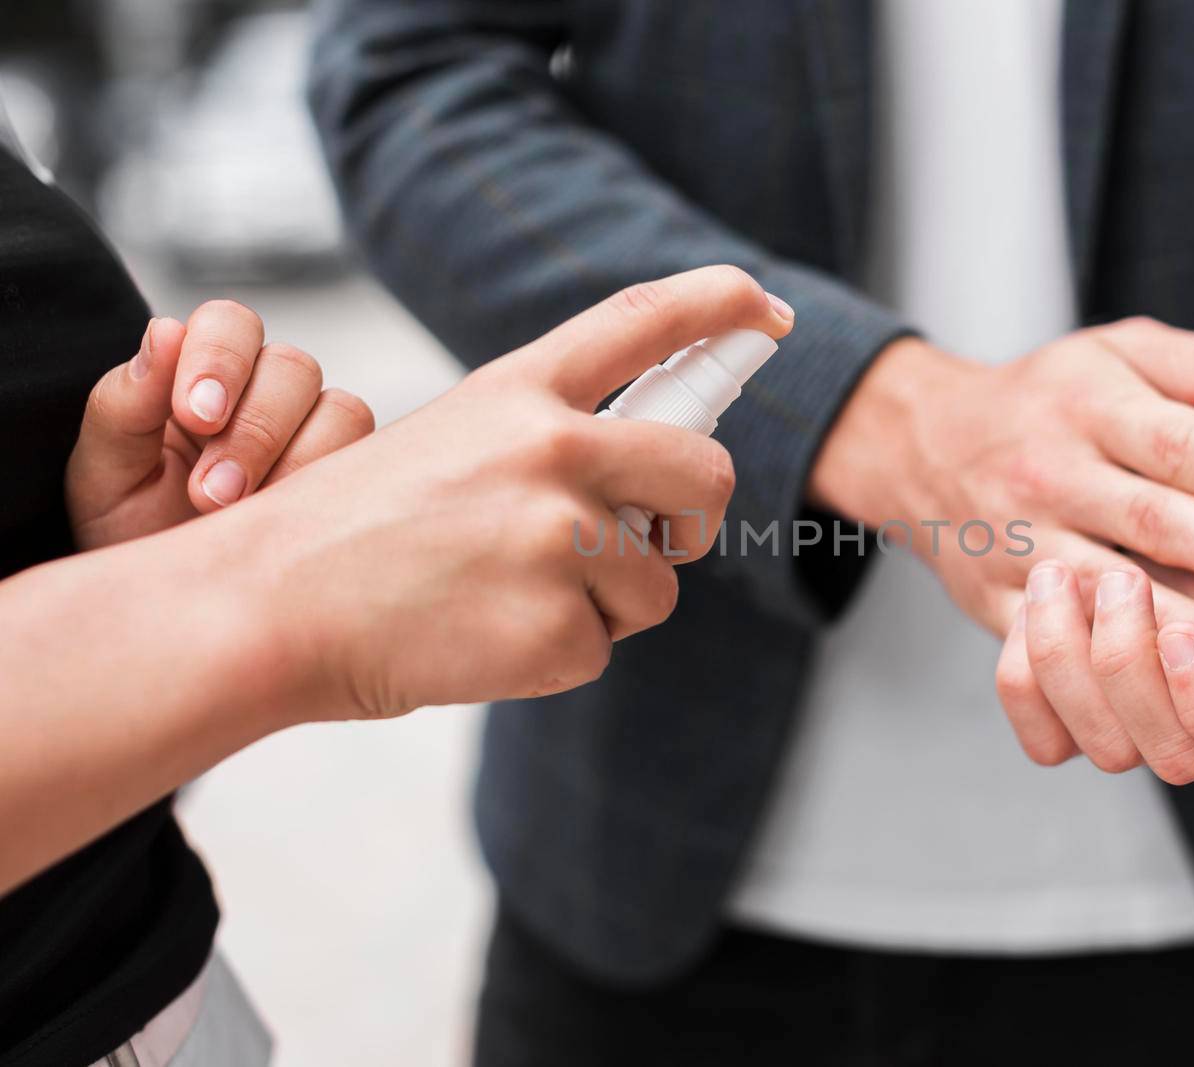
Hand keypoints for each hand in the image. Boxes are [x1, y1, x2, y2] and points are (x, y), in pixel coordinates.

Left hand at [66, 301, 373, 548]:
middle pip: (293, 367)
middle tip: (211, 494)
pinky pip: (366, 461)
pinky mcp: (350, 475)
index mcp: (201, 372)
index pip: (230, 324)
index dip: (221, 358)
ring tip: (244, 514)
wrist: (172, 610)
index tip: (196, 415)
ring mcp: (315, 432)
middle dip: (253, 430)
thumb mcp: (106, 474)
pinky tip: (286, 524)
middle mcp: (265, 392)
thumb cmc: (132, 533)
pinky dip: (328, 490)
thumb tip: (165, 331)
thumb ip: (125, 402)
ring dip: (294, 463)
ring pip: (339, 410)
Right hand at [191, 265, 792, 720]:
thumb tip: (650, 486)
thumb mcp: (449, 442)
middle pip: (706, 473)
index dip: (716, 306)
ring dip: (603, 606)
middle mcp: (552, 448)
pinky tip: (482, 639)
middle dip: (693, 518)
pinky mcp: (558, 626)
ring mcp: (558, 536)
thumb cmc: (353, 533)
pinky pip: (603, 650)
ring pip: (656, 583)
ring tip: (501, 598)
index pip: (640, 322)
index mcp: (518, 392)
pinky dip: (555, 659)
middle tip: (654, 540)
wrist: (266, 607)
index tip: (766, 309)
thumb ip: (548, 444)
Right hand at [811, 318, 1193, 691]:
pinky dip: (1090, 664)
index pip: (1178, 443)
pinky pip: (1039, 637)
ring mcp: (1015, 539)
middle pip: (1148, 518)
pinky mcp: (991, 596)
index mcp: (1089, 406)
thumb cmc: (1048, 398)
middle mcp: (1049, 473)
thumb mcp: (1119, 353)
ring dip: (1168, 620)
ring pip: (1097, 588)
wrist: (924, 442)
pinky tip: (1145, 685)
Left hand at [1004, 380, 1193, 783]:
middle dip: (1133, 665)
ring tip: (1056, 570)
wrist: (1188, 462)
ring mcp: (1150, 702)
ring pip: (1101, 747)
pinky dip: (1026, 672)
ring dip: (1067, 659)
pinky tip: (1036, 597)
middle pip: (1179, 759)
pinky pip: (1043, 734)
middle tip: (1121, 577)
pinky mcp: (1084, 693)